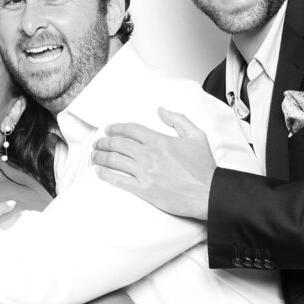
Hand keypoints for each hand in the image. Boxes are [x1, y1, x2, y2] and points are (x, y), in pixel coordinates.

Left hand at [91, 108, 215, 219]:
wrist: (208, 193)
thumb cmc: (203, 167)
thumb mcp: (196, 136)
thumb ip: (178, 119)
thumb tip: (161, 110)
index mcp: (159, 141)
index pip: (130, 129)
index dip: (116, 128)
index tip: (109, 130)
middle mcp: (149, 155)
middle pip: (118, 144)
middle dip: (103, 142)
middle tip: (98, 143)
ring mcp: (145, 173)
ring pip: (115, 160)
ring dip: (101, 156)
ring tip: (94, 156)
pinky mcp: (144, 190)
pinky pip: (119, 180)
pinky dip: (106, 175)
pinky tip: (99, 172)